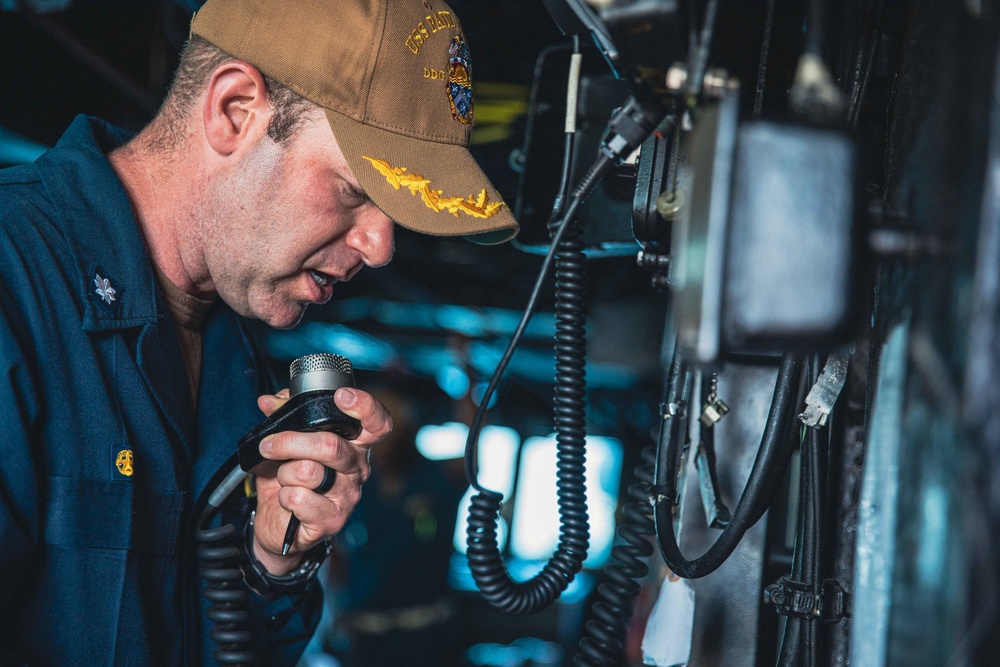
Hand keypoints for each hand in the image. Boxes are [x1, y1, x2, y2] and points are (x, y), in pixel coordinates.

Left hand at [250, 386, 391, 574]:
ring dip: (285, 473)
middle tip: (269, 445)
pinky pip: (299, 499)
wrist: (278, 522)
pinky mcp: (332, 520)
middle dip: (290, 442)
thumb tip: (270, 401)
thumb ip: (283, 415)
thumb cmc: (289, 477)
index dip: (365, 407)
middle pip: (330, 446)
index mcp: (354, 444)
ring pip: (308, 471)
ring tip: (285, 479)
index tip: (342, 396)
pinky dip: (285, 497)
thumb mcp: (285, 441)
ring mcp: (347, 496)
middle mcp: (357, 468)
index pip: (378, 423)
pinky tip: (289, 500)